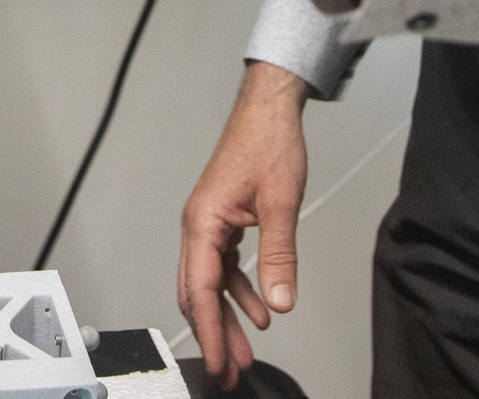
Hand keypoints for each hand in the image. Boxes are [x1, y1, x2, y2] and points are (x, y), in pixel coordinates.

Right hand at [180, 63, 310, 390]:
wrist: (268, 108)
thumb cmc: (267, 142)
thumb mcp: (281, 203)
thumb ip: (279, 256)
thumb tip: (279, 301)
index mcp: (203, 222)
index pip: (200, 291)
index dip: (210, 332)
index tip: (221, 363)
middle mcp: (198, 225)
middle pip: (197, 293)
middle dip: (212, 334)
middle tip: (229, 371)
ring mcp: (208, 222)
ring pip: (209, 283)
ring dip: (226, 316)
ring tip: (245, 350)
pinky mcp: (222, 219)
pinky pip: (223, 265)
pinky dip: (237, 291)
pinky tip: (257, 308)